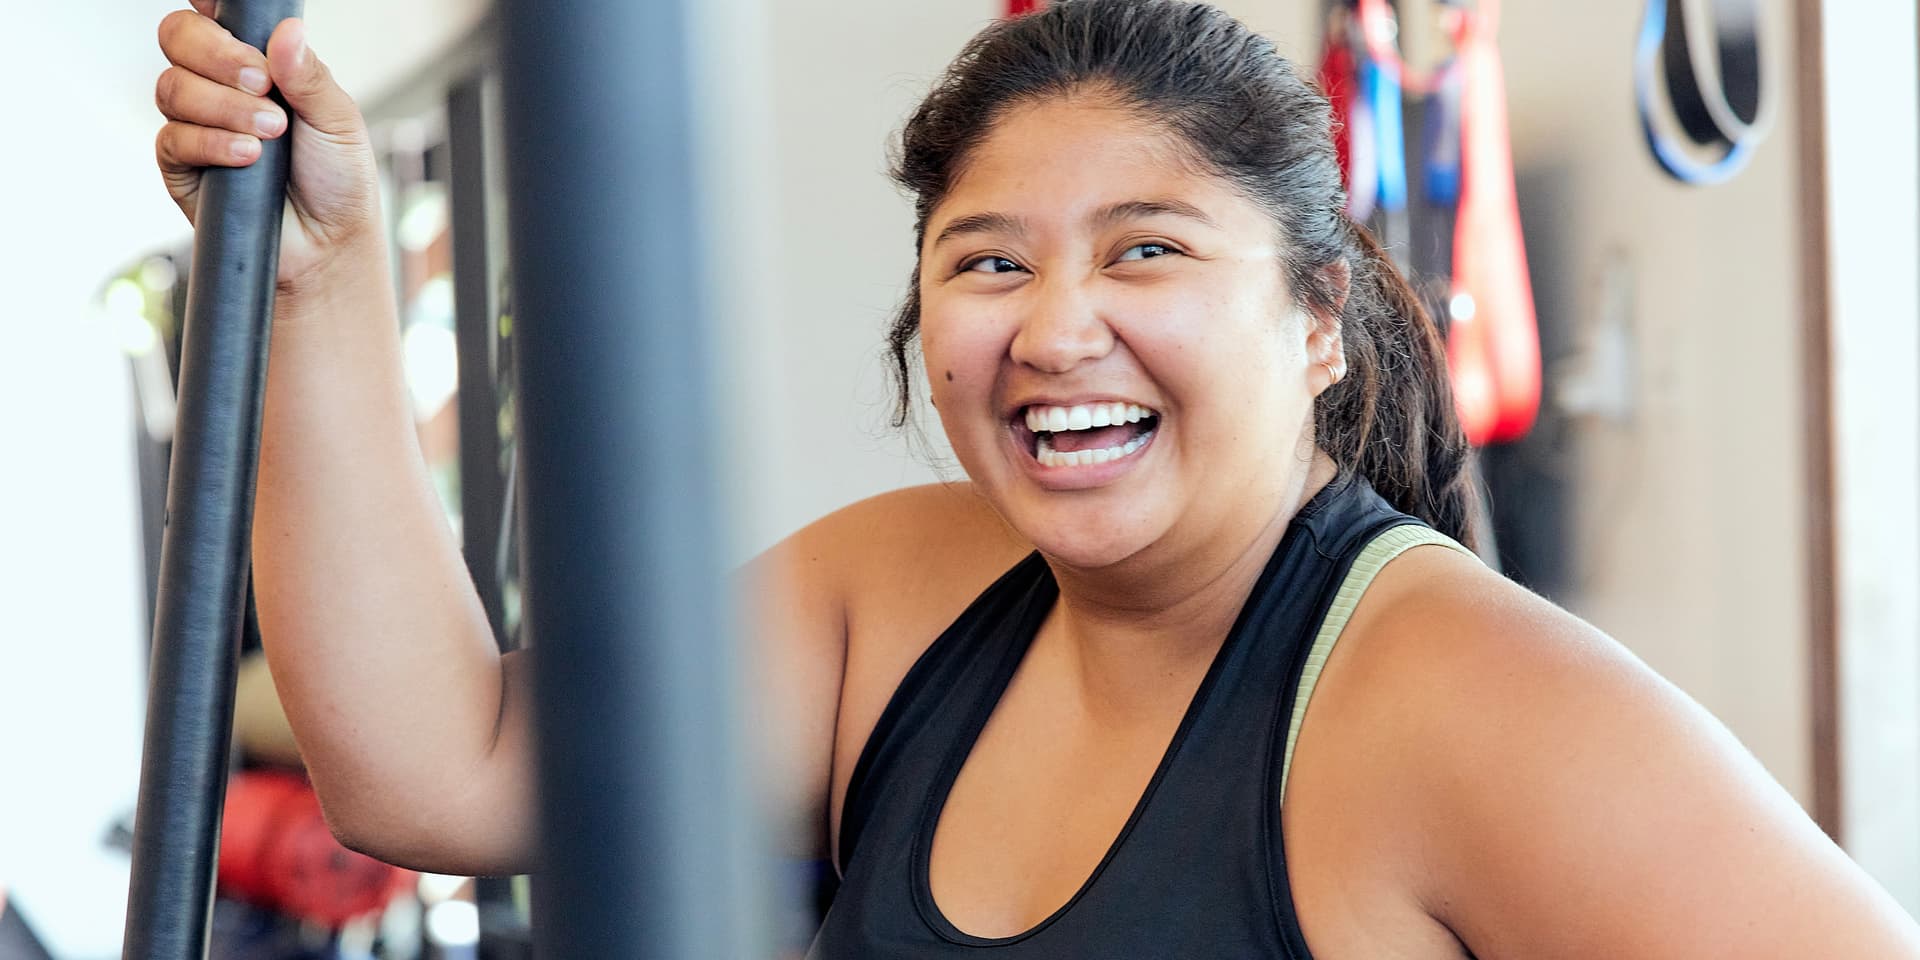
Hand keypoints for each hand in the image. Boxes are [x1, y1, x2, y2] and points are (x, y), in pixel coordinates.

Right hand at [154, 2, 378, 290]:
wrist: (329, 243)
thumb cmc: (337, 179)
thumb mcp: (339, 120)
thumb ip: (309, 76)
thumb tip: (287, 32)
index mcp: (257, 61)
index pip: (215, 15)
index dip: (209, 5)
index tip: (216, 5)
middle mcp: (219, 85)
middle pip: (179, 37)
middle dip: (218, 55)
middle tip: (262, 82)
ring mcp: (195, 122)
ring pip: (172, 87)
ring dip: (224, 106)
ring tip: (271, 132)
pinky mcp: (181, 165)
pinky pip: (173, 138)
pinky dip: (212, 143)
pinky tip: (247, 156)